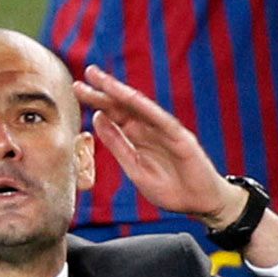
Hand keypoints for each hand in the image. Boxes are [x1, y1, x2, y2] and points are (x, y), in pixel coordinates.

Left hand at [72, 65, 246, 228]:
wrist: (200, 204)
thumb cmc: (170, 189)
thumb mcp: (134, 168)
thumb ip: (117, 144)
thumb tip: (97, 119)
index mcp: (137, 138)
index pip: (114, 114)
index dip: (97, 101)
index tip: (78, 88)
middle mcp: (149, 129)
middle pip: (124, 106)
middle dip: (105, 90)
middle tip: (87, 72)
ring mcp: (165, 131)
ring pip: (141, 108)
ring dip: (122, 93)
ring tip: (104, 80)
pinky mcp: (181, 138)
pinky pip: (161, 120)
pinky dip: (146, 109)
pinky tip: (131, 98)